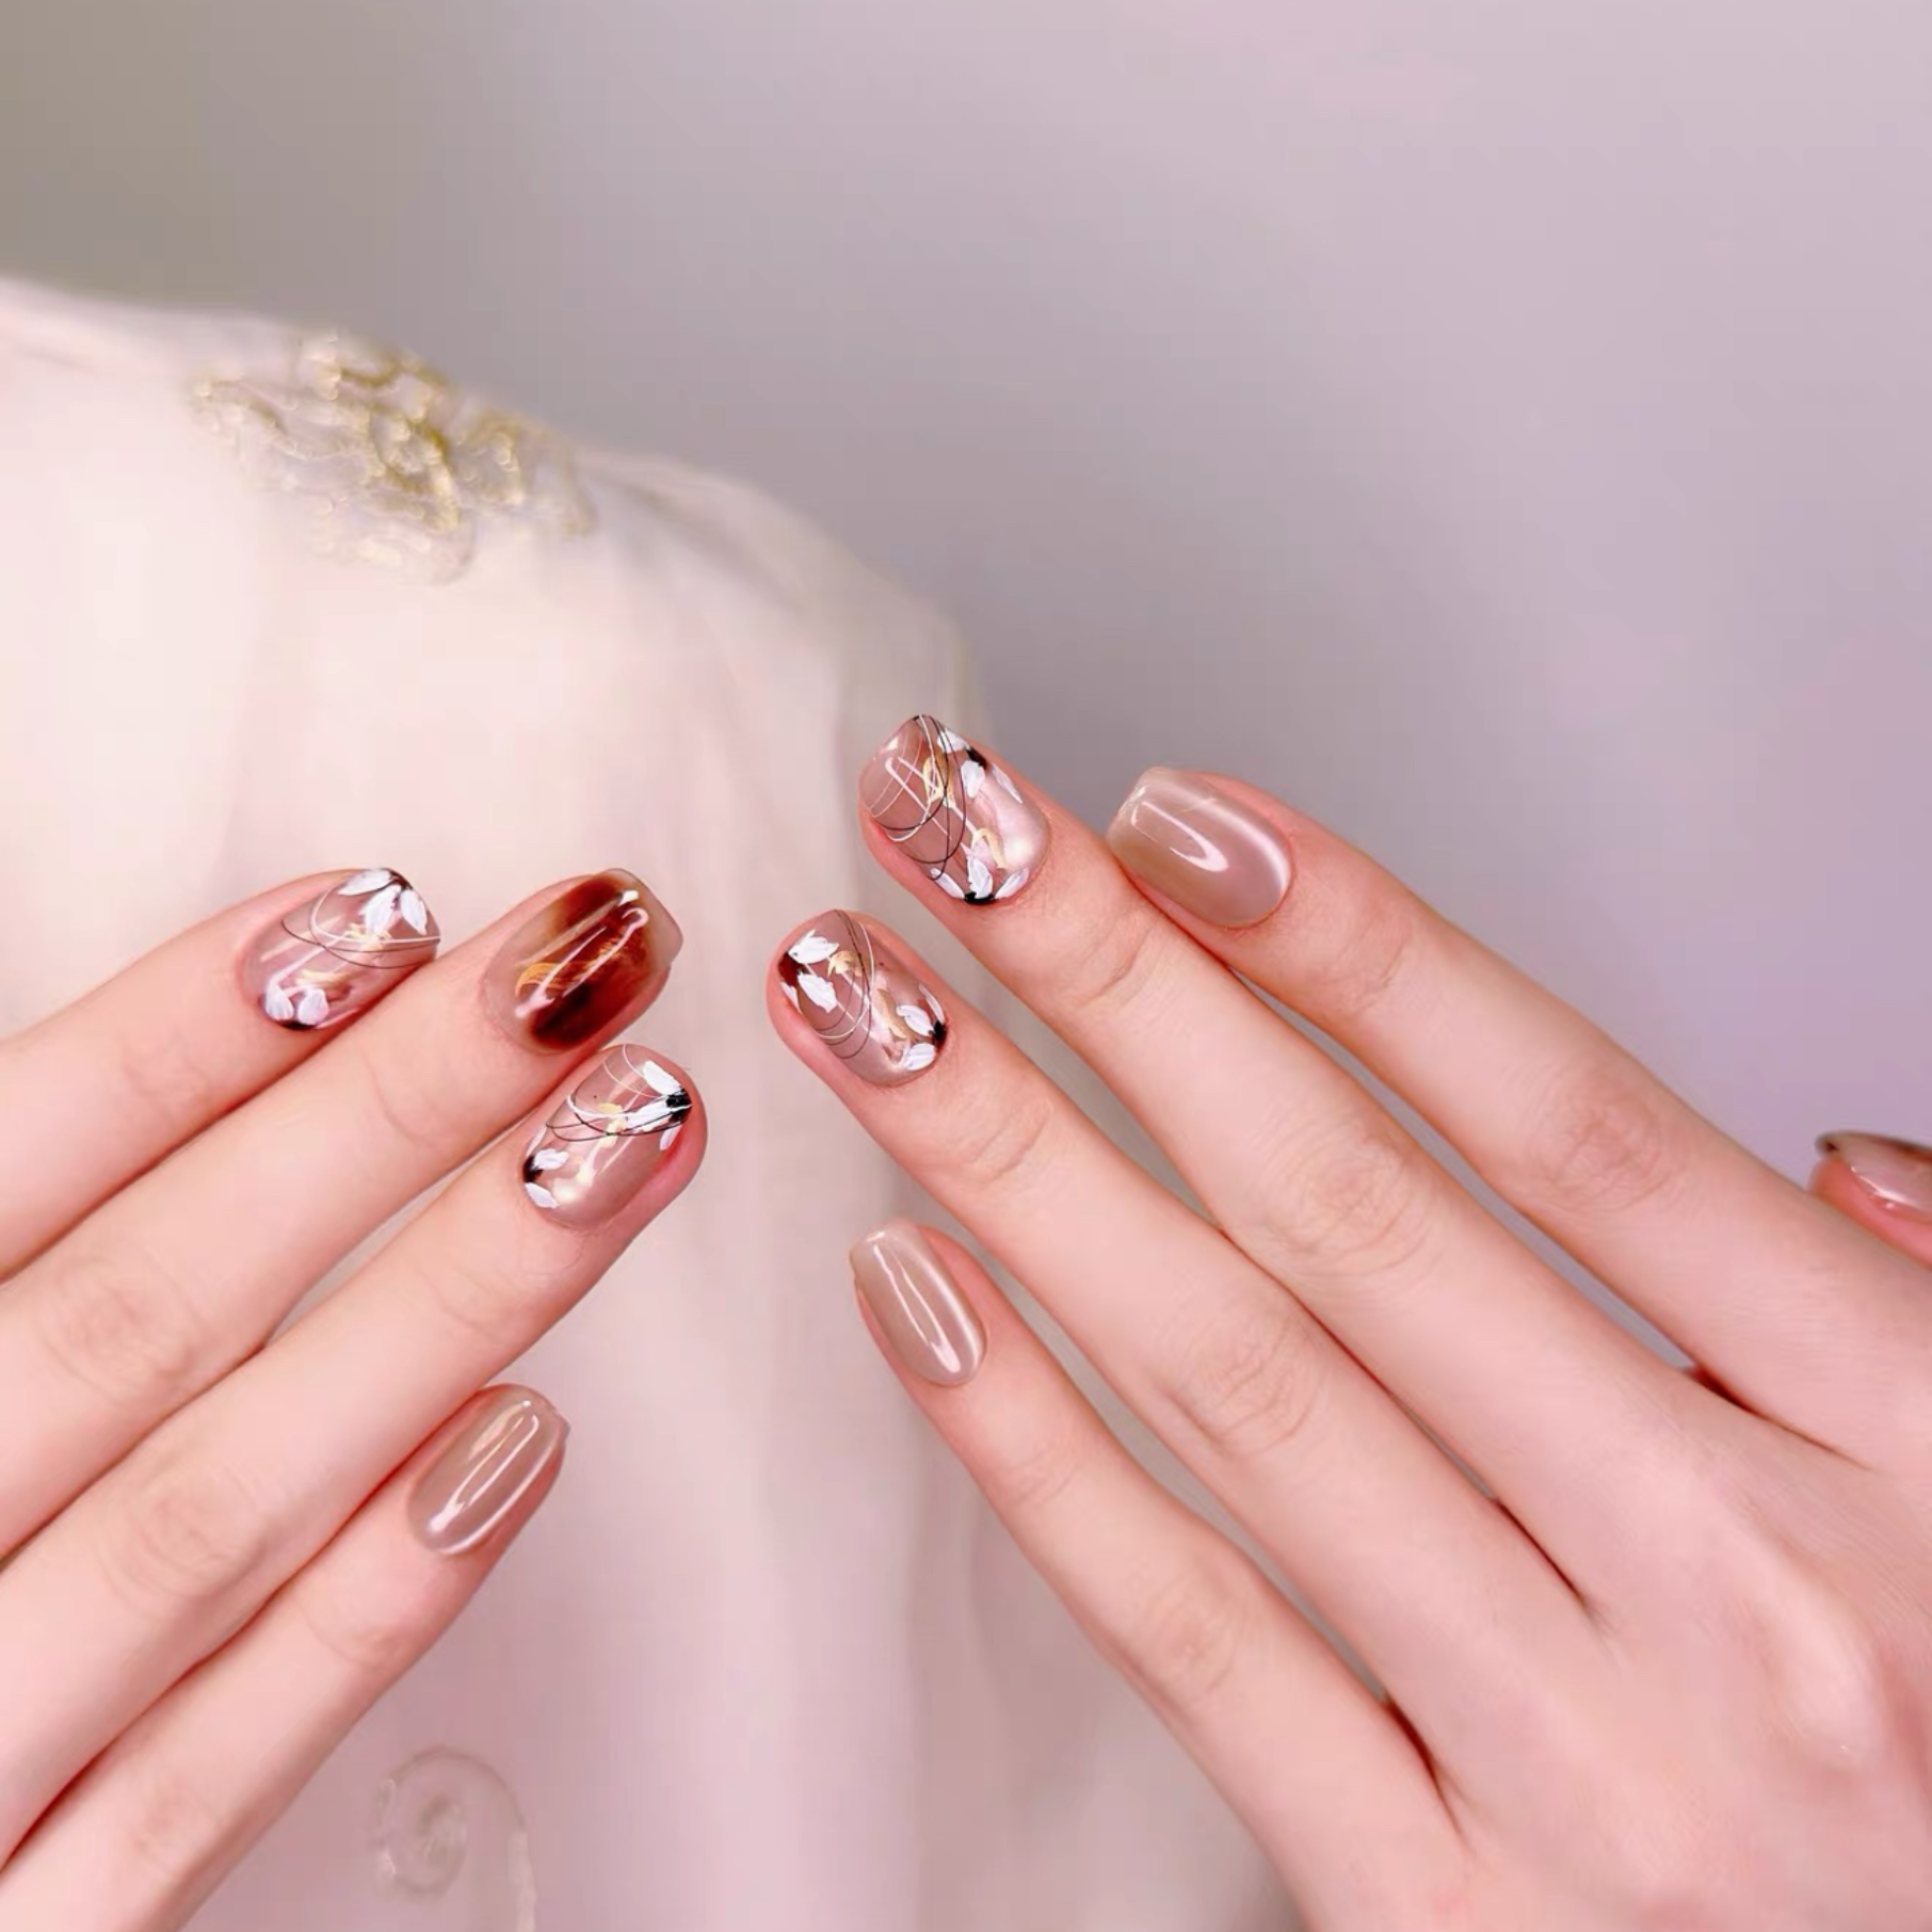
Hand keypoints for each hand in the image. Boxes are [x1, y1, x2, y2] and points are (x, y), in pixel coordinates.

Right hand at [0, 867, 699, 1930]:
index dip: (182, 1033)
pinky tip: (521, 1444)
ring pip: (216, 1509)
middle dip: (389, 1114)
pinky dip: (361, 1610)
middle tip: (590, 962)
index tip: (381, 912)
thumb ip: (1, 1250)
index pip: (1, 1173)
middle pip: (149, 1305)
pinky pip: (204, 1780)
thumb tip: (205, 1062)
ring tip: (632, 1134)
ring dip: (445, 1305)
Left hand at [769, 715, 1931, 1928]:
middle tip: (951, 829)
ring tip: (866, 1006)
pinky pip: (1196, 1644)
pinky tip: (911, 1285)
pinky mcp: (1438, 1920)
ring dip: (1015, 1164)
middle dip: (1117, 990)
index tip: (1172, 814)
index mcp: (1908, 1438)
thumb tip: (1815, 1155)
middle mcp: (1739, 1589)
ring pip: (1236, 1392)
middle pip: (1351, 1215)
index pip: (1567, 1120)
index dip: (1352, 941)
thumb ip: (1915, 1301)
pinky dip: (1035, 1453)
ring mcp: (1580, 1766)